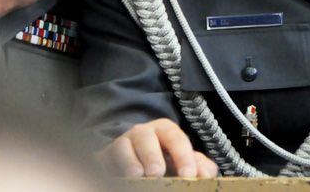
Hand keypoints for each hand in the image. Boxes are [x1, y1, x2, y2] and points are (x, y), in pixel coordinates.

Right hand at [99, 119, 217, 177]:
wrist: (135, 162)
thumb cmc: (166, 160)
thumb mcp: (184, 161)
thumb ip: (199, 166)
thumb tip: (204, 175)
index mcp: (166, 131)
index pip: (176, 138)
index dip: (183, 156)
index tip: (188, 175)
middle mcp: (143, 133)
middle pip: (146, 137)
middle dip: (152, 155)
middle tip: (157, 173)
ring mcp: (122, 143)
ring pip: (123, 145)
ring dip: (130, 161)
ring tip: (137, 175)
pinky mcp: (104, 156)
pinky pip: (104, 158)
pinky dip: (110, 167)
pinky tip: (118, 177)